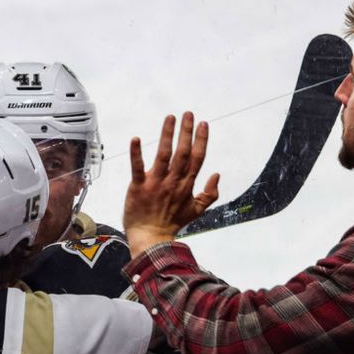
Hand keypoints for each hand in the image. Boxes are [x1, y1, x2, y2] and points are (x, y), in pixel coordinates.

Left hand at [123, 112, 219, 257]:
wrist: (152, 239)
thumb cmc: (172, 224)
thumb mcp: (196, 211)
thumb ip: (210, 194)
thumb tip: (218, 175)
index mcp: (186, 185)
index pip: (196, 159)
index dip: (200, 140)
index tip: (203, 124)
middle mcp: (173, 182)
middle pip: (182, 153)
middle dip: (186, 132)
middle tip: (188, 114)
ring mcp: (155, 184)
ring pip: (163, 155)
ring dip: (167, 135)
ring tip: (170, 118)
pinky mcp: (138, 187)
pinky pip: (137, 168)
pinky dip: (136, 154)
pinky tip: (135, 139)